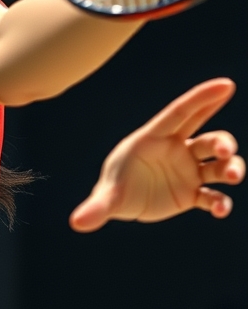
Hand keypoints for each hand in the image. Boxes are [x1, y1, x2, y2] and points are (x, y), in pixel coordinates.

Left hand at [70, 78, 243, 231]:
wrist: (122, 203)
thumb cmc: (114, 186)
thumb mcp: (105, 197)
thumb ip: (96, 207)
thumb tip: (76, 223)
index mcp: (156, 138)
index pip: (181, 113)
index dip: (203, 98)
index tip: (226, 85)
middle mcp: (178, 151)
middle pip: (207, 139)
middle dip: (222, 142)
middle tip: (225, 151)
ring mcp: (188, 171)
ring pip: (217, 165)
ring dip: (230, 168)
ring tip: (233, 177)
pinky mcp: (192, 193)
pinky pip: (212, 195)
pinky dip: (220, 202)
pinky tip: (221, 210)